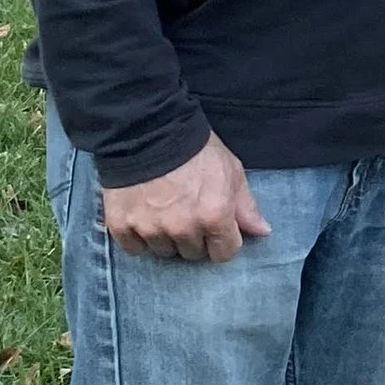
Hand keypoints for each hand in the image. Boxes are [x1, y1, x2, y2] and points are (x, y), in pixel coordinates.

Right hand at [100, 134, 269, 263]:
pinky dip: (139, 237)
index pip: (224, 253)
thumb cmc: (196, 149)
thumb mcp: (231, 171)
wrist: (148, 130)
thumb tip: (262, 232)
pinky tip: (143, 216)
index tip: (216, 226)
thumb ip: (246, 207)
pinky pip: (135, 248)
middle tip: (188, 212)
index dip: (223, 240)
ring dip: (167, 238)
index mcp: (214, 216)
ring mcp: (150, 229)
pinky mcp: (122, 226)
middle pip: (193, 254)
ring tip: (164, 211)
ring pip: (164, 252)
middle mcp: (183, 228)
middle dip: (195, 237)